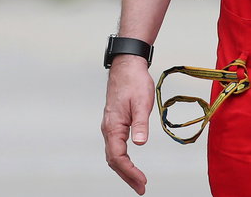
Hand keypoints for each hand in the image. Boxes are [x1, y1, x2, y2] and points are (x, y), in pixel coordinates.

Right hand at [102, 57, 153, 194]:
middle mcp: (108, 127)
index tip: (142, 180)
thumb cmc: (133, 81)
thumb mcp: (142, 103)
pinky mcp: (114, 123)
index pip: (118, 156)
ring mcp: (110, 125)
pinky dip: (122, 159)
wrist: (127, 66)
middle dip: (127, 176)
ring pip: (113, 154)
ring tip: (137, 181)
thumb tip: (140, 143)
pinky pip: (115, 146)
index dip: (130, 171)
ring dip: (124, 169)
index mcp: (113, 125)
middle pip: (113, 160)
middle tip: (141, 188)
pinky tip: (130, 163)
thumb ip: (140, 124)